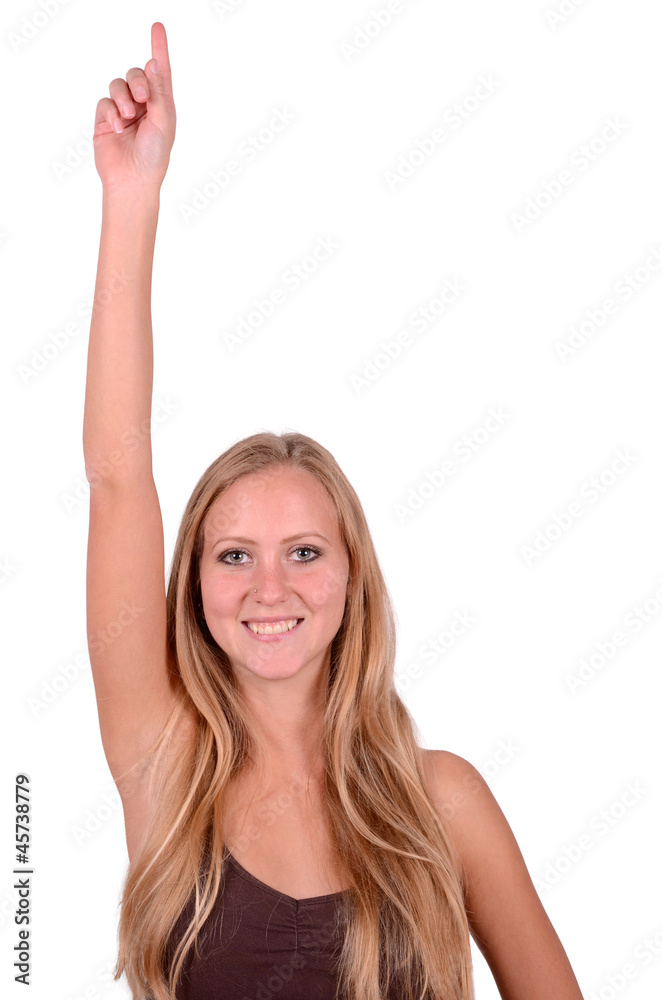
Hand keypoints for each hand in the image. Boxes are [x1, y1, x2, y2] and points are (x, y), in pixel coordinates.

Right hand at [93, 21, 175, 191]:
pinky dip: (111, 111)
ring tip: (128, 117)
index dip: (159, 49)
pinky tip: (117, 127)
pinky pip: (105, 102)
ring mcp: (123, 111)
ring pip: (118, 85)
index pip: (160, 72)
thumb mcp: (162, 121)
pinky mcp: (106, 119)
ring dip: (123, 97)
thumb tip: (154, 62)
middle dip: (139, 81)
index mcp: (162, 105)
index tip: (157, 27)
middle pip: (136, 74)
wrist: (133, 180)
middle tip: (143, 100)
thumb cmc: (154, 156)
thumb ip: (158, 91)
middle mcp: (143, 105)